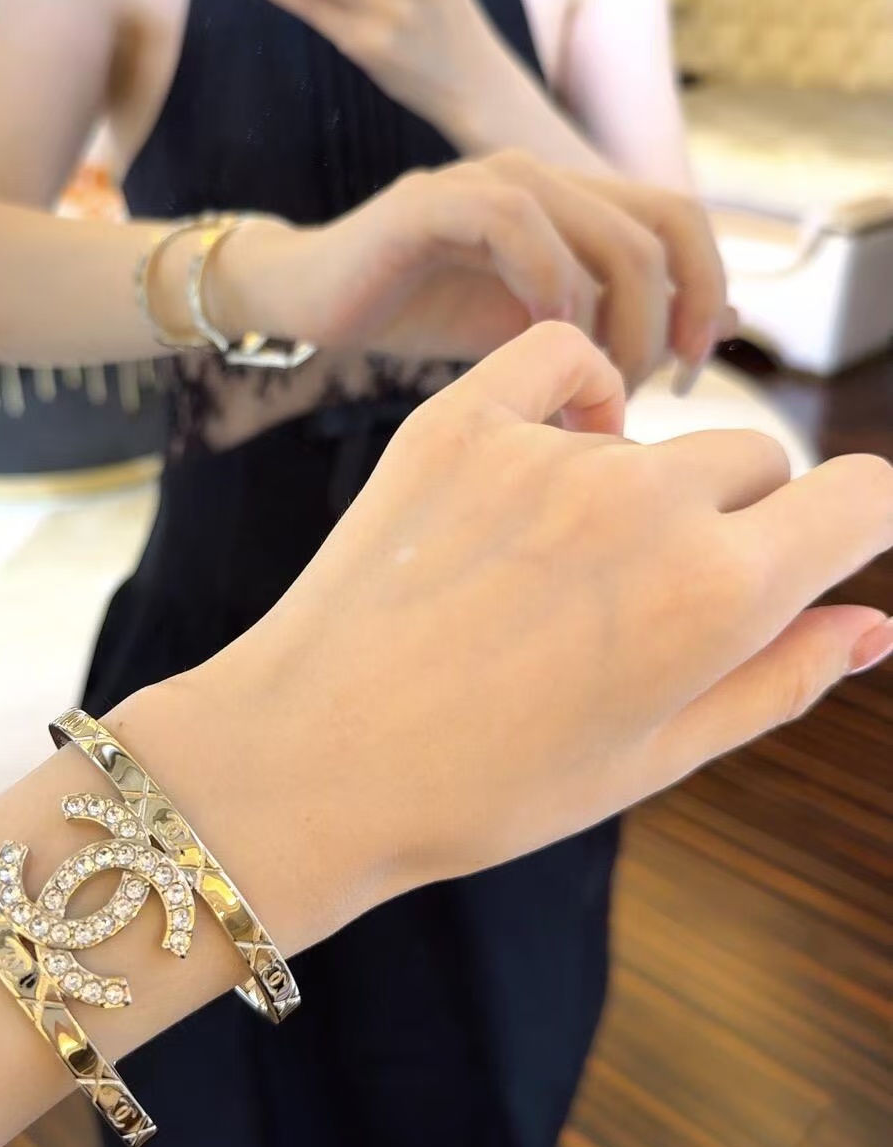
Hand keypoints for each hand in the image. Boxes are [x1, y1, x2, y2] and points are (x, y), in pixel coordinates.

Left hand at [129, 325, 892, 928]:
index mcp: (717, 596)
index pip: (862, 499)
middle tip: (636, 604)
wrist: (310, 763)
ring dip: (636, 484)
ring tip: (549, 573)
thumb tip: (877, 625)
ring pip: (654, 433)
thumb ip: (781, 681)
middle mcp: (648, 504)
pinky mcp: (459, 420)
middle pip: (755, 464)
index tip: (812, 552)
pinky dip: (573, 396)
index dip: (851, 527)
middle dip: (730, 522)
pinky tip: (546, 457)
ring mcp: (549, 451)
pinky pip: (562, 359)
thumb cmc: (484, 787)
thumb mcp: (653, 759)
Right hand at [222, 152, 730, 389]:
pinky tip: (540, 341)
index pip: (681, 221)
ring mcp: (488, 181)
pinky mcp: (432, 200)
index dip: (706, 291)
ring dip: (613, 320)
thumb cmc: (418, 311)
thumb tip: (705, 338)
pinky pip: (517, 222)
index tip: (691, 371)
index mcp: (574, 199)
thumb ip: (606, 324)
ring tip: (589, 383)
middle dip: (663, 324)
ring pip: (603, 230)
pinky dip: (547, 283)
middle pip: (658, 230)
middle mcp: (543, 174)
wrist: (310, 298)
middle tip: (632, 394)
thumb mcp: (530, 328)